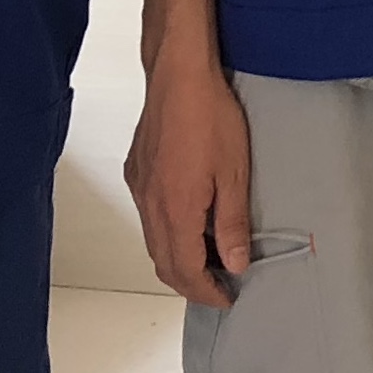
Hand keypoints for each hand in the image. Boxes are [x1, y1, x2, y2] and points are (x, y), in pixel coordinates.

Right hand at [126, 45, 252, 308]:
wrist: (179, 74)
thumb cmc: (210, 115)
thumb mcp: (235, 171)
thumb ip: (232, 222)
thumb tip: (235, 262)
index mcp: (176, 210)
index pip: (186, 270)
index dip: (205, 291)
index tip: (225, 298)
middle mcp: (150, 205)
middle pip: (164, 262)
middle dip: (190, 282)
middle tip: (218, 286)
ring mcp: (140, 187)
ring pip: (153, 241)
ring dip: (177, 258)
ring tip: (208, 258)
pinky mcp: (136, 171)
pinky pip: (148, 216)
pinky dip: (167, 232)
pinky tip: (189, 221)